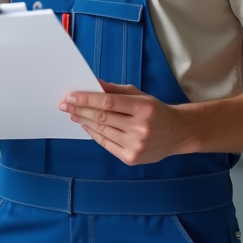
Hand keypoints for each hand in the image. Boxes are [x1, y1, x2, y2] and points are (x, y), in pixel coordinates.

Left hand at [58, 81, 193, 165]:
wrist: (178, 134)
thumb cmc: (156, 111)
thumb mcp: (140, 95)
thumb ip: (115, 90)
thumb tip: (93, 83)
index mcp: (143, 108)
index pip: (108, 102)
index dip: (86, 99)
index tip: (70, 96)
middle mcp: (140, 127)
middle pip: (103, 117)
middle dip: (80, 110)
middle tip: (65, 105)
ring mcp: (136, 145)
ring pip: (102, 131)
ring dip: (84, 122)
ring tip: (73, 114)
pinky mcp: (132, 158)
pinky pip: (106, 144)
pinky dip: (94, 134)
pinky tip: (85, 125)